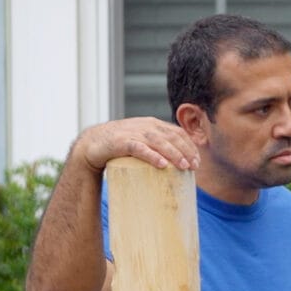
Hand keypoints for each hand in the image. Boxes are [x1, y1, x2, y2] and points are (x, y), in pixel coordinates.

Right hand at [71, 116, 199, 172]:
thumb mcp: (144, 141)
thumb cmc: (122, 146)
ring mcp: (133, 132)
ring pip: (158, 141)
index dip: (190, 146)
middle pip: (171, 137)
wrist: (92, 143)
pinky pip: (139, 148)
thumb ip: (160, 145)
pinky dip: (151, 155)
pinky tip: (162, 164)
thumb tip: (181, 164)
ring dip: (173, 153)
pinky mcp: (121, 142)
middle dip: (186, 151)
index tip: (197, 161)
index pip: (178, 132)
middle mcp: (145, 125)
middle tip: (194, 167)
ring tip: (183, 166)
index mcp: (153, 124)